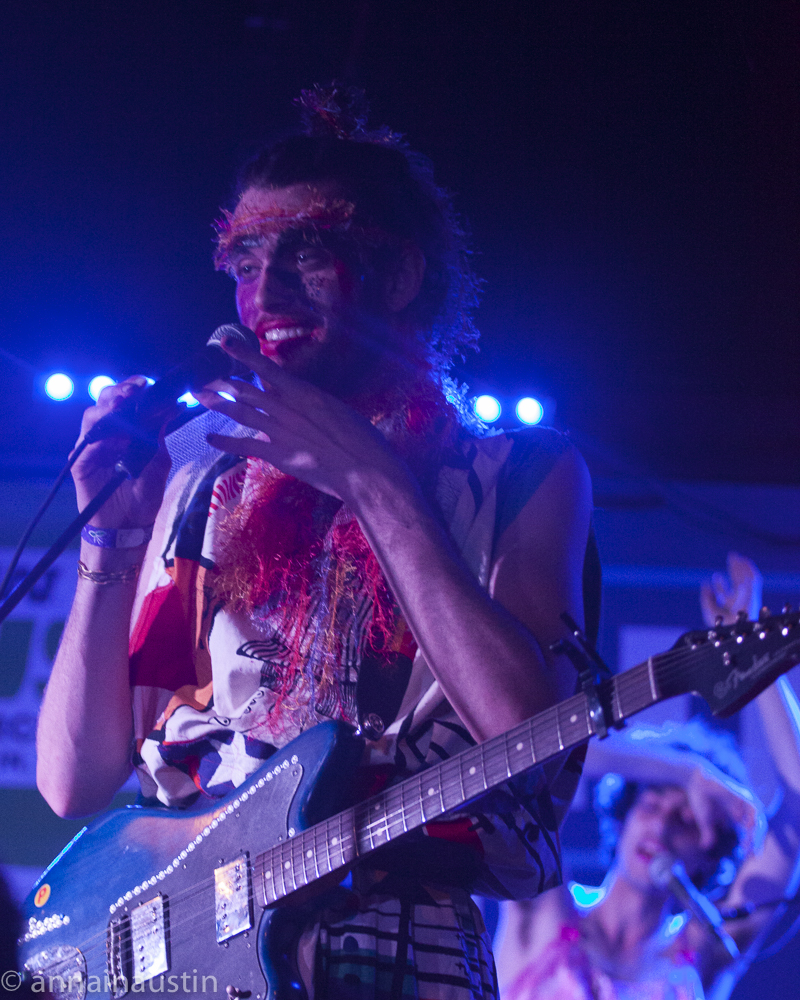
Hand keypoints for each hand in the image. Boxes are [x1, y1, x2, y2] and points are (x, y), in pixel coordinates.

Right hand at [71, 377, 171, 528]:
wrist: (128, 525)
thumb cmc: (143, 495)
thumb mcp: (158, 463)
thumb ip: (159, 436)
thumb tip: (172, 407)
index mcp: (127, 430)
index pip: (127, 401)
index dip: (134, 389)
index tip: (147, 383)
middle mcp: (108, 434)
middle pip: (106, 401)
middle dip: (118, 392)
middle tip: (132, 391)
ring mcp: (92, 446)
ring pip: (92, 416)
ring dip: (106, 409)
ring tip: (121, 406)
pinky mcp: (80, 462)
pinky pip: (86, 444)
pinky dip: (99, 437)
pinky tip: (113, 436)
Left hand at [194, 337, 411, 504]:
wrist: (363, 467)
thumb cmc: (360, 437)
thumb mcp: (336, 409)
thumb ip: (311, 402)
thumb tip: (297, 395)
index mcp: (303, 392)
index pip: (266, 368)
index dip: (243, 354)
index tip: (225, 342)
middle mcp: (286, 407)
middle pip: (246, 391)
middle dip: (222, 383)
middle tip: (204, 378)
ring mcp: (278, 431)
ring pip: (240, 413)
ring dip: (219, 404)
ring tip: (201, 397)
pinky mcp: (277, 454)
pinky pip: (244, 446)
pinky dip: (225, 442)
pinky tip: (210, 439)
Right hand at [686, 765, 756, 853]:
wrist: (695, 781)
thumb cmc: (699, 797)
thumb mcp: (704, 819)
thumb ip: (708, 832)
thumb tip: (705, 847)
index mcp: (735, 816)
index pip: (748, 832)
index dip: (749, 843)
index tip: (746, 854)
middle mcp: (742, 810)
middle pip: (755, 828)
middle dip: (755, 841)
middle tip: (751, 853)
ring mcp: (744, 802)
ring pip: (757, 819)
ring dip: (755, 832)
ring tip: (749, 844)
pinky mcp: (742, 795)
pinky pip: (754, 808)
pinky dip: (754, 818)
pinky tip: (749, 828)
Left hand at [700, 552, 762, 626]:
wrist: (736, 629)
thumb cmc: (723, 625)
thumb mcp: (710, 612)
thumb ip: (706, 598)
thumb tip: (704, 583)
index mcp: (732, 607)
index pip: (727, 594)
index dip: (720, 585)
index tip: (716, 576)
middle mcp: (742, 601)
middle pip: (738, 582)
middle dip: (734, 570)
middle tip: (730, 557)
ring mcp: (748, 597)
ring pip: (746, 578)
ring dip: (742, 567)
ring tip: (735, 556)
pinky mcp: (754, 593)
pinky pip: (755, 579)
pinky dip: (750, 569)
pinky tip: (744, 560)